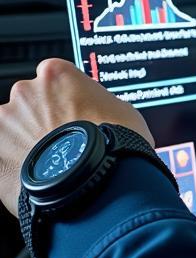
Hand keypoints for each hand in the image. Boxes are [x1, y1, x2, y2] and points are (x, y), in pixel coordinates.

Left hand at [0, 58, 153, 216]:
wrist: (97, 184)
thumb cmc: (113, 145)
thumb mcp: (122, 108)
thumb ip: (96, 100)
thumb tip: (95, 108)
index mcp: (55, 73)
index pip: (55, 76)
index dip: (67, 96)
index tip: (74, 109)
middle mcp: (24, 92)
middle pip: (30, 100)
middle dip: (43, 117)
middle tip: (64, 137)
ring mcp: (5, 123)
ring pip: (13, 128)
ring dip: (27, 139)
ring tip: (52, 159)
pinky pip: (4, 154)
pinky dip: (16, 161)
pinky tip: (38, 173)